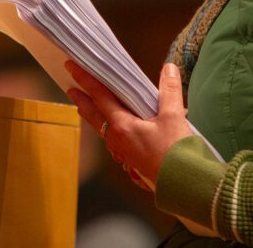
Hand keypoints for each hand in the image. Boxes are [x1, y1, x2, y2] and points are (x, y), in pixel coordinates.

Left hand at [65, 61, 191, 188]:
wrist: (183, 186)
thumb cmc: (176, 154)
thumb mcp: (174, 117)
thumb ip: (169, 90)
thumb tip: (169, 68)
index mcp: (123, 126)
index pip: (100, 97)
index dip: (85, 80)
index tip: (71, 67)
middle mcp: (118, 140)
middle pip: (94, 115)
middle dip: (82, 100)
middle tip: (70, 88)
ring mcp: (123, 152)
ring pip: (102, 128)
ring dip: (92, 115)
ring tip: (86, 107)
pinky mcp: (131, 160)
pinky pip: (112, 140)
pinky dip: (106, 128)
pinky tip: (113, 128)